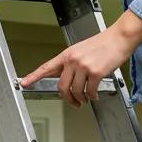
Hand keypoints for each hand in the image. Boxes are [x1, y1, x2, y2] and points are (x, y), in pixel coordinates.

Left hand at [18, 12, 141, 108]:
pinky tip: (95, 95)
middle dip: (67, 98)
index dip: (33, 76)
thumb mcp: (81, 50)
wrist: (118, 38)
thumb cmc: (102, 44)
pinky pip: (89, 92)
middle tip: (74, 103)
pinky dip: (92, 96)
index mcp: (67, 54)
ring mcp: (83, 66)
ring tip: (86, 98)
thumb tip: (65, 78)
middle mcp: (72, 60)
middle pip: (61, 86)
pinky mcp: (95, 72)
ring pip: (75, 91)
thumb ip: (71, 63)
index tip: (24, 83)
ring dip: (81, 99)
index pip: (46, 67)